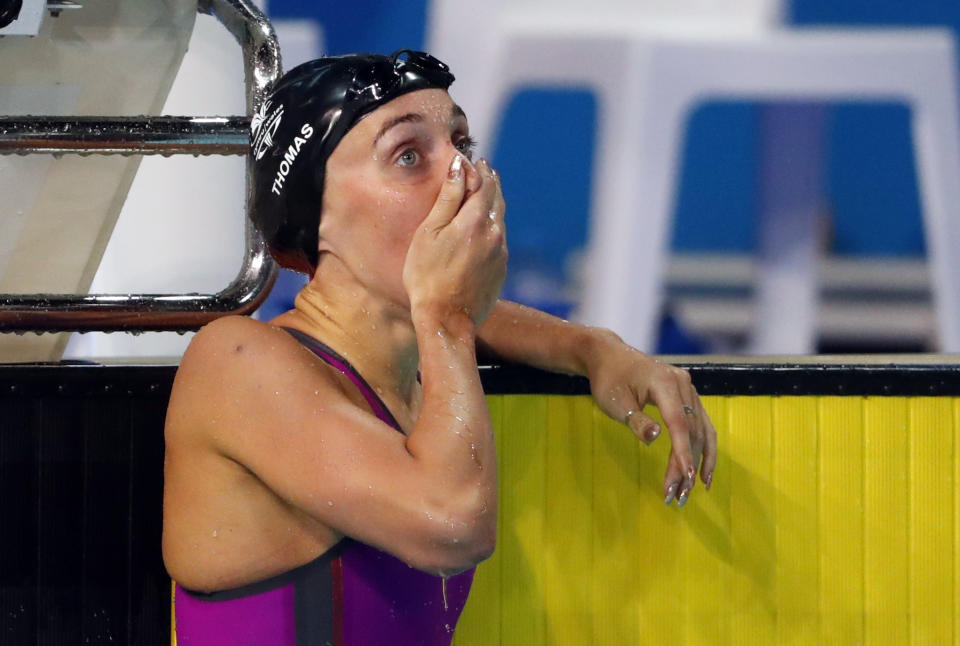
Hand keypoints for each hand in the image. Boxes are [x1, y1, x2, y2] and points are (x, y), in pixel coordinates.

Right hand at [403, 154, 506, 327]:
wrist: (446, 319)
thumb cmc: (427, 276)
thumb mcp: (429, 233)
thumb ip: (447, 198)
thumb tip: (460, 167)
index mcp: (475, 220)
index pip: (483, 184)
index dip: (479, 170)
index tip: (475, 160)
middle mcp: (494, 234)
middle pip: (496, 199)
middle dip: (491, 181)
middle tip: (485, 169)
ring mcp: (501, 254)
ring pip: (500, 220)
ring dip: (494, 203)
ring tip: (487, 192)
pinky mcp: (501, 271)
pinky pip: (499, 240)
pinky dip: (493, 227)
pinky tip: (485, 229)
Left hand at [585, 331, 716, 506]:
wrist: (609, 356)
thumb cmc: (609, 379)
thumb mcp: (615, 402)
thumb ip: (636, 421)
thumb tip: (656, 438)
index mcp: (665, 383)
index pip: (679, 423)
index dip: (684, 452)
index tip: (685, 477)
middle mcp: (683, 384)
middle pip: (692, 430)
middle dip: (686, 465)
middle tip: (678, 495)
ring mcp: (689, 389)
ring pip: (702, 430)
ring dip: (699, 461)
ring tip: (691, 490)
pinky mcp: (688, 396)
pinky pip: (700, 424)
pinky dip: (702, 448)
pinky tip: (701, 471)